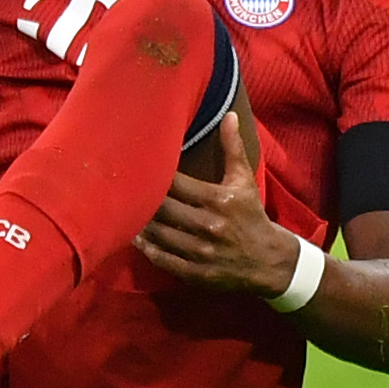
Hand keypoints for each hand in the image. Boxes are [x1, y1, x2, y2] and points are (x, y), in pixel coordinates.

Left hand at [135, 113, 301, 296]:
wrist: (269, 261)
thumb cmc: (251, 215)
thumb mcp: (244, 181)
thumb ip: (233, 148)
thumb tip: (229, 115)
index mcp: (218, 200)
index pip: (175, 184)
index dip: (152, 176)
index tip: (135, 167)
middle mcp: (208, 225)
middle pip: (161, 209)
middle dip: (140, 199)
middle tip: (119, 189)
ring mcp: (200, 251)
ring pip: (157, 234)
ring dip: (138, 223)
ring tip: (121, 212)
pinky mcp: (195, 272)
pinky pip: (161, 258)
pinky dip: (146, 248)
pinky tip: (134, 237)